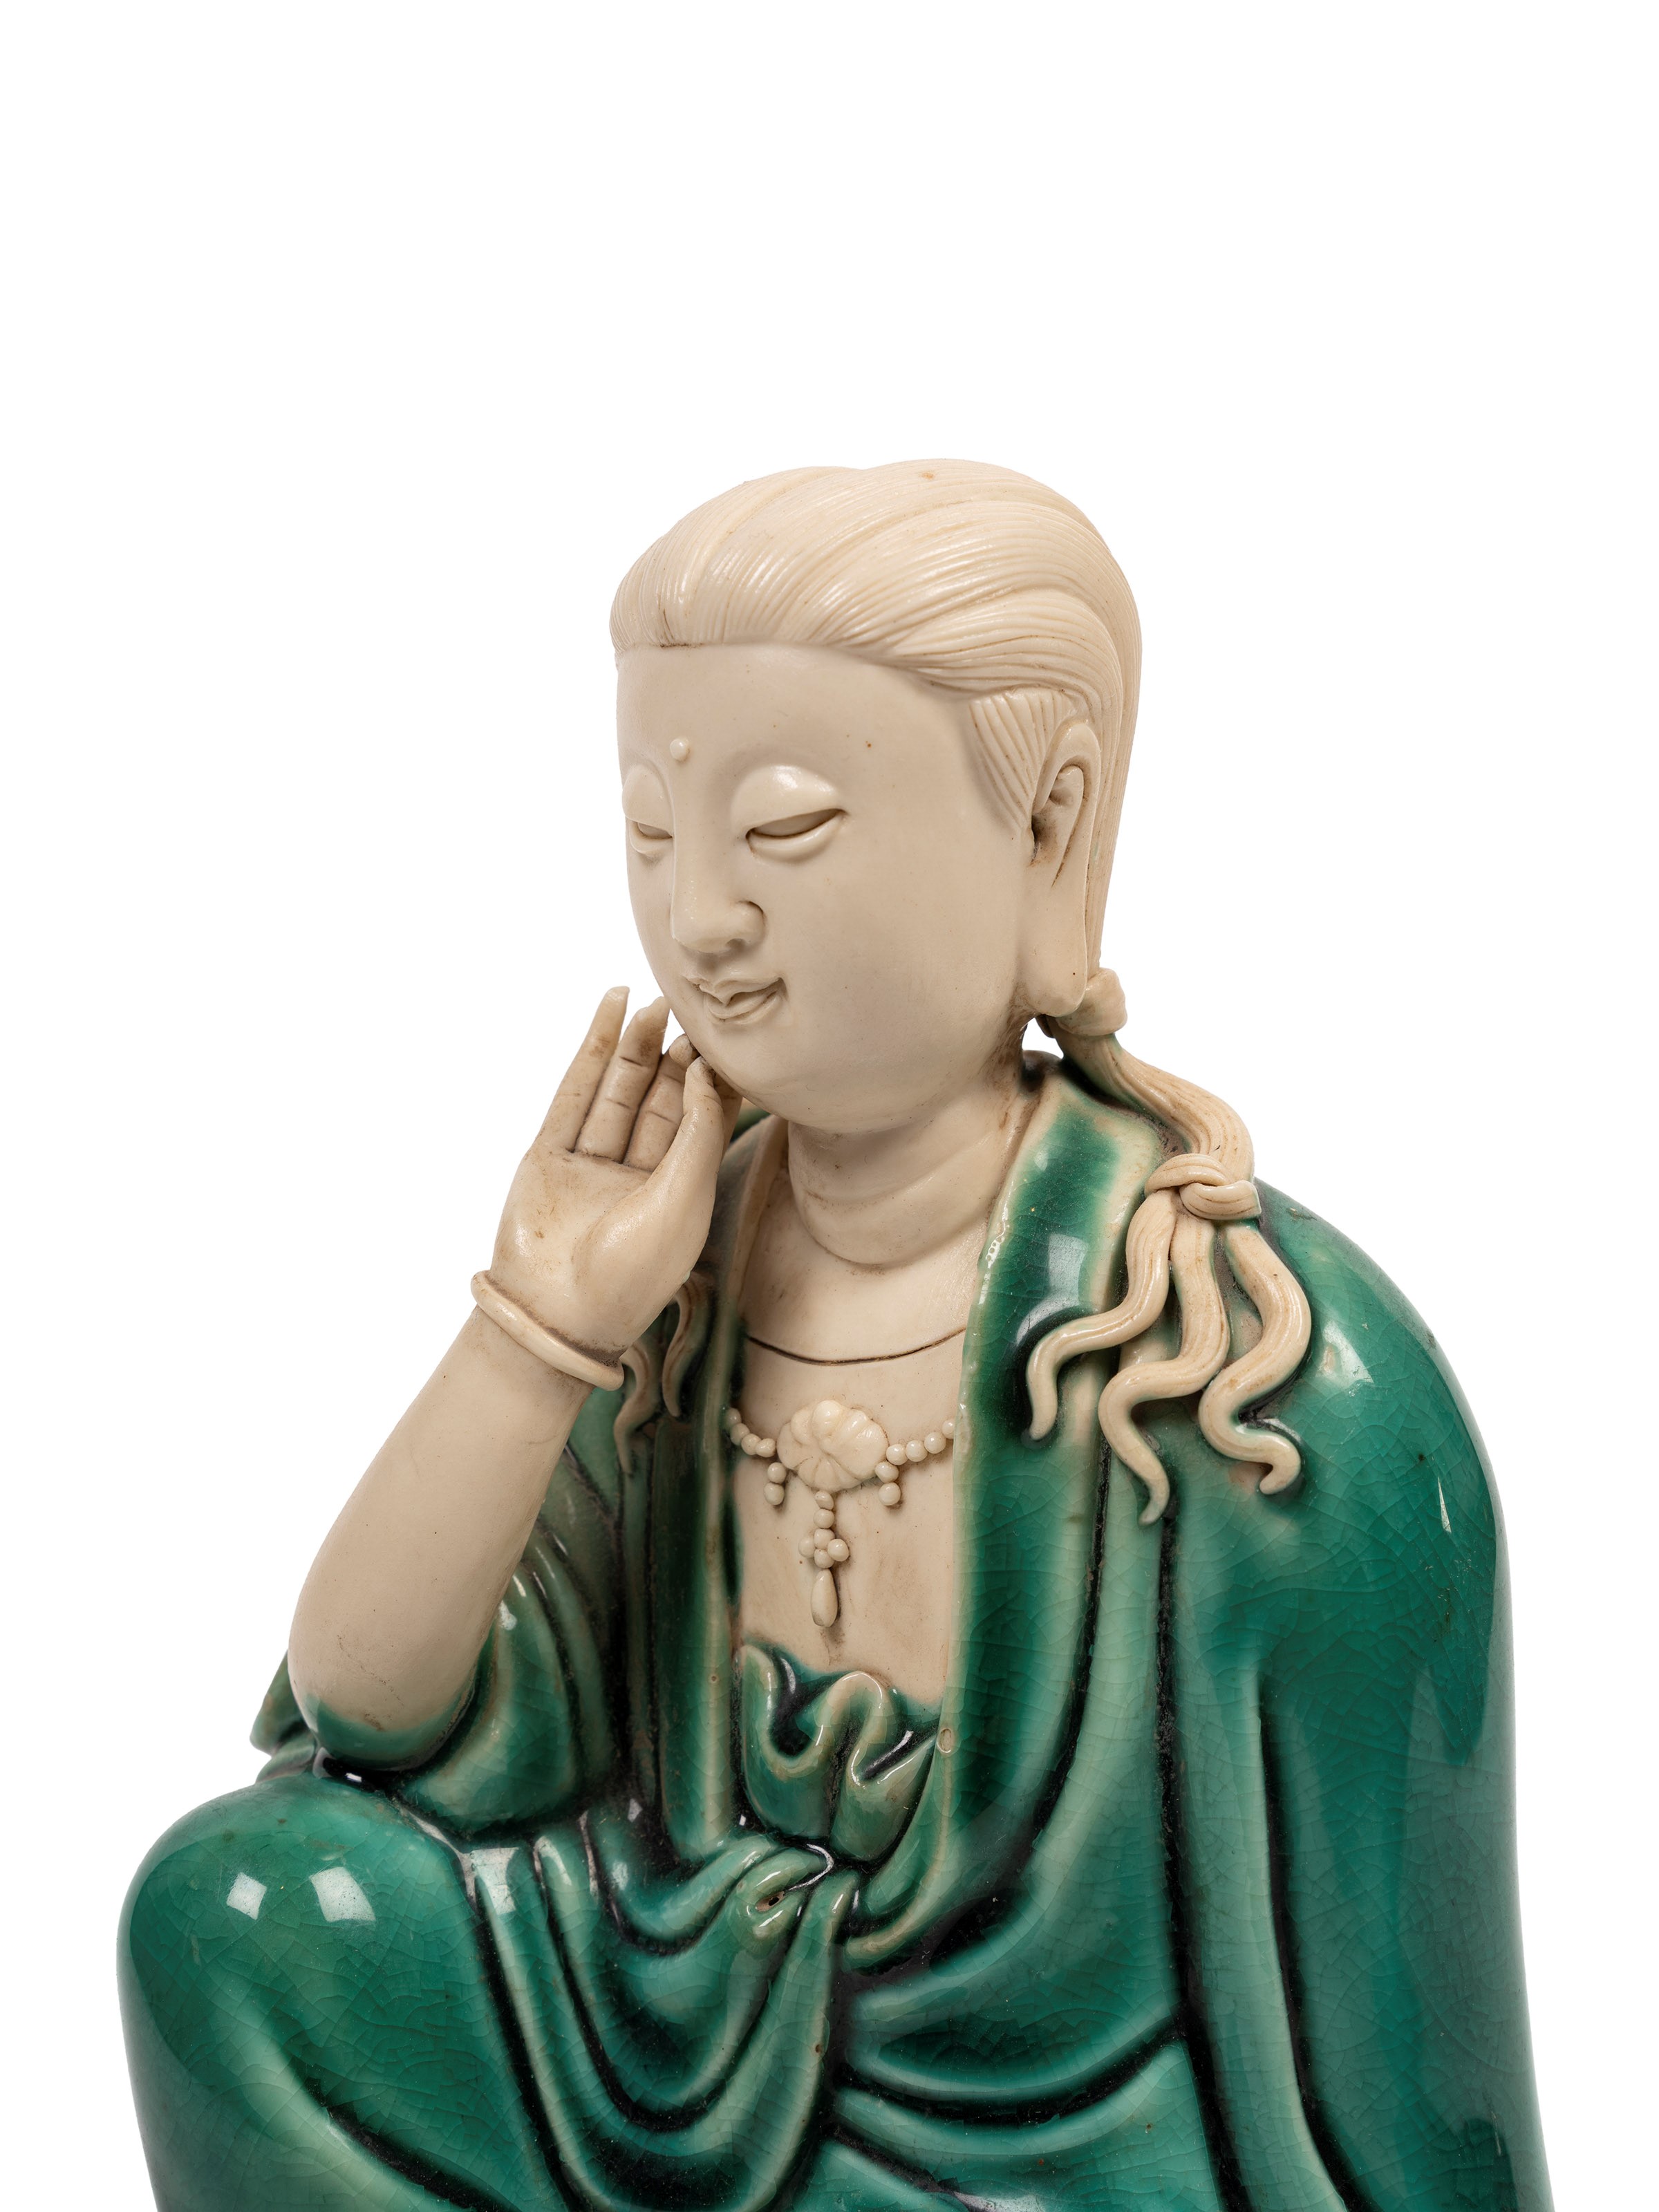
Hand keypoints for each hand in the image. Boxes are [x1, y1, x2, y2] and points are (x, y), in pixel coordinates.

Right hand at [485, 988, 739, 1357]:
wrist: (559, 1314)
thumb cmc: (634, 1271)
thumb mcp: (684, 1201)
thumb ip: (696, 1133)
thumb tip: (702, 1071)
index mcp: (678, 1194)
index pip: (701, 1123)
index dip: (713, 1080)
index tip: (729, 1039)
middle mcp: (636, 1176)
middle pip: (659, 1101)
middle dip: (674, 1056)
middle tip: (692, 1012)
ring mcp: (591, 1164)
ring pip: (618, 1091)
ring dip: (636, 1045)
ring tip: (653, 1001)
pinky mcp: (549, 1155)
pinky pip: (575, 1093)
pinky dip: (593, 1050)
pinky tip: (611, 1012)